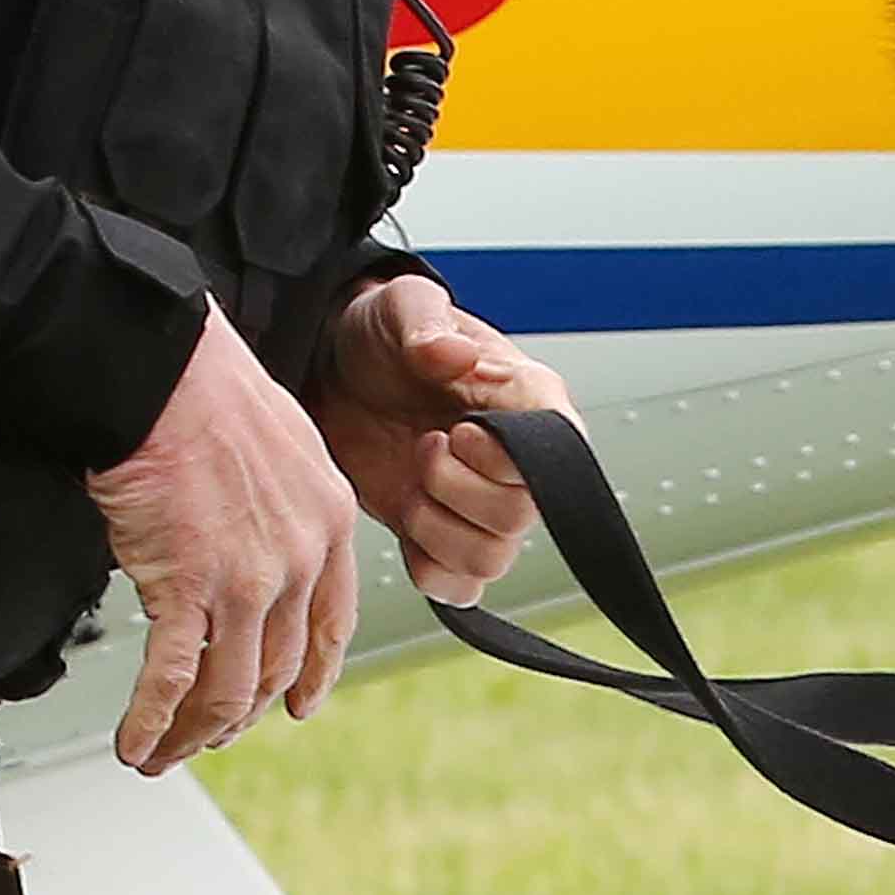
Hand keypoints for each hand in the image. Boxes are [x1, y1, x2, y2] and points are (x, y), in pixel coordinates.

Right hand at [85, 305, 363, 773]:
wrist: (163, 374)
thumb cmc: (208, 395)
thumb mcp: (285, 449)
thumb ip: (284, 510)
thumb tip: (258, 543)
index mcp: (329, 524)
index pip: (331, 625)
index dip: (313, 676)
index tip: (297, 705)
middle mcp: (298, 560)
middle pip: (277, 668)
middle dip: (240, 714)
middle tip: (211, 734)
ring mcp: (246, 580)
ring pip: (228, 688)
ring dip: (194, 732)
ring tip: (165, 752)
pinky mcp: (187, 586)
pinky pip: (174, 677)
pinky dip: (152, 720)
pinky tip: (135, 741)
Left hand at [316, 271, 563, 601]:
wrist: (335, 369)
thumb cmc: (384, 333)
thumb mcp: (401, 307)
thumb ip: (427, 326)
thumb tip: (454, 356)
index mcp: (530, 399)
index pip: (559, 452)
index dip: (503, 456)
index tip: (458, 429)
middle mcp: (518, 461)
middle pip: (520, 515)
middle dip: (456, 490)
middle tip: (423, 447)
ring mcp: (482, 504)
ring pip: (491, 559)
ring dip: (437, 530)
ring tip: (410, 483)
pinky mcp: (445, 536)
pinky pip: (459, 587)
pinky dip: (428, 569)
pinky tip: (406, 525)